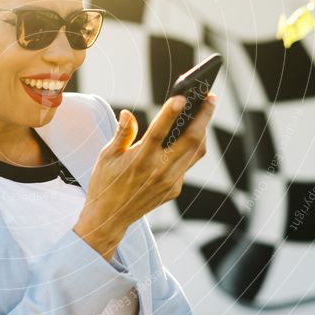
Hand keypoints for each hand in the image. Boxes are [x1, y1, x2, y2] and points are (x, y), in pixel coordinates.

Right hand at [75, 94, 216, 258]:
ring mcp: (170, 182)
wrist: (109, 218)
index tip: (183, 96)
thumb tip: (128, 113)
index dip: (170, 112)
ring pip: (195, 152)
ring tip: (204, 112)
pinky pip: (187, 165)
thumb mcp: (107, 156)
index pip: (158, 131)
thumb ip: (122, 133)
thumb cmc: (105, 183)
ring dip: (202, 130)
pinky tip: (188, 135)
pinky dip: (190, 148)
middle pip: (190, 140)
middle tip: (210, 97)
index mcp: (139, 160)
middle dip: (203, 116)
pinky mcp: (174, 190)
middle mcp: (158, 171)